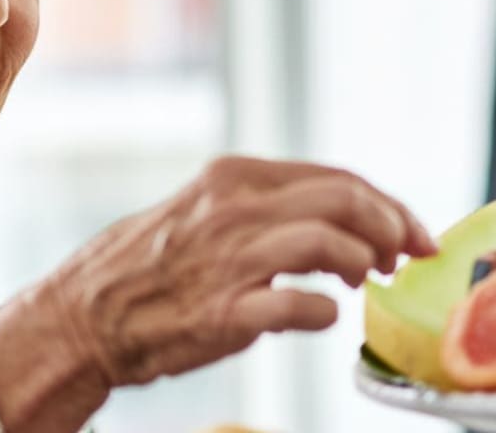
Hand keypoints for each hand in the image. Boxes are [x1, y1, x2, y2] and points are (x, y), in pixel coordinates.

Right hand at [35, 156, 434, 387]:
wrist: (82, 318)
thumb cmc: (148, 271)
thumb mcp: (206, 212)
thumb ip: (266, 208)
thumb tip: (341, 219)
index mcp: (233, 178)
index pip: (337, 177)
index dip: (388, 204)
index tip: (413, 232)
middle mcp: (234, 209)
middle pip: (344, 199)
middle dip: (393, 227)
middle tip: (407, 258)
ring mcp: (229, 260)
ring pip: (329, 242)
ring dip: (363, 264)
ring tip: (363, 284)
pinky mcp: (224, 312)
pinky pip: (300, 305)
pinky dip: (325, 311)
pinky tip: (323, 316)